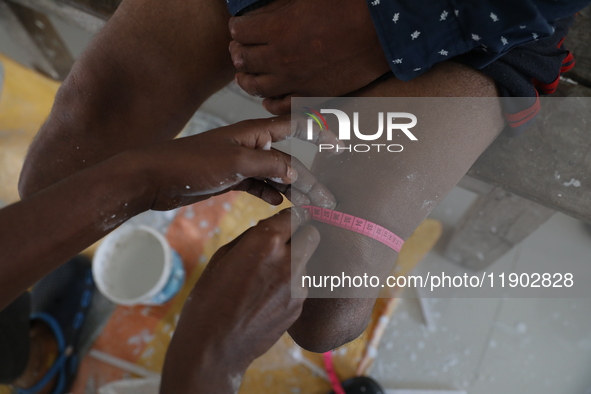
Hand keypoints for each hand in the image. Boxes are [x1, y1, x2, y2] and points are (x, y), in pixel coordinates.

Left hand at [131, 115, 339, 210]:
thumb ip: (269, 165)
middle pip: (288, 158)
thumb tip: (298, 173)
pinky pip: (257, 185)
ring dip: (290, 189)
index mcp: (253, 132)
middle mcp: (249, 144)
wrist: (153, 178)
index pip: (294, 126)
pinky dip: (269, 194)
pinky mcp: (229, 178)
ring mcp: (240, 162)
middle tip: (326, 198)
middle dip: (307, 177)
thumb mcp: (235, 163)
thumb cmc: (190, 164)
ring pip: (274, 174)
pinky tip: (277, 204)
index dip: (318, 132)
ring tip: (306, 207)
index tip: (339, 144)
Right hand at [161, 208, 317, 392]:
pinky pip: (302, 284)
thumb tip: (270, 227)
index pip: (294, 215)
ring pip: (307, 261)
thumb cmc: (210, 298)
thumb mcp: (223, 256)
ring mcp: (298, 286)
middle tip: (284, 243)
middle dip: (300, 234)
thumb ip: (253, 237)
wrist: (215, 347)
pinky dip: (292, 284)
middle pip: (312, 234)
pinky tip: (269, 296)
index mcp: (266, 242)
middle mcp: (288, 261)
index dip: (288, 218)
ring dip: (295, 261)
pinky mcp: (299, 306)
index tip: (284, 222)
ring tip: (269, 277)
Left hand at [228, 0, 389, 113]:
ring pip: (255, 86)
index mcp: (277, 29)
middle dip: (238, 52)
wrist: (380, 33)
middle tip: (239, 49)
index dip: (237, 27)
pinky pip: (279, 106)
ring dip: (246, 78)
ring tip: (246, 73)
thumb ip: (279, 7)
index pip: (239, 31)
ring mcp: (294, 80)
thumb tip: (264, 11)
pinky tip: (267, 96)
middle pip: (243, 60)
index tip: (240, 26)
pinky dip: (268, 102)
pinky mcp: (310, 95)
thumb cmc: (349, 7)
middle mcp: (280, 59)